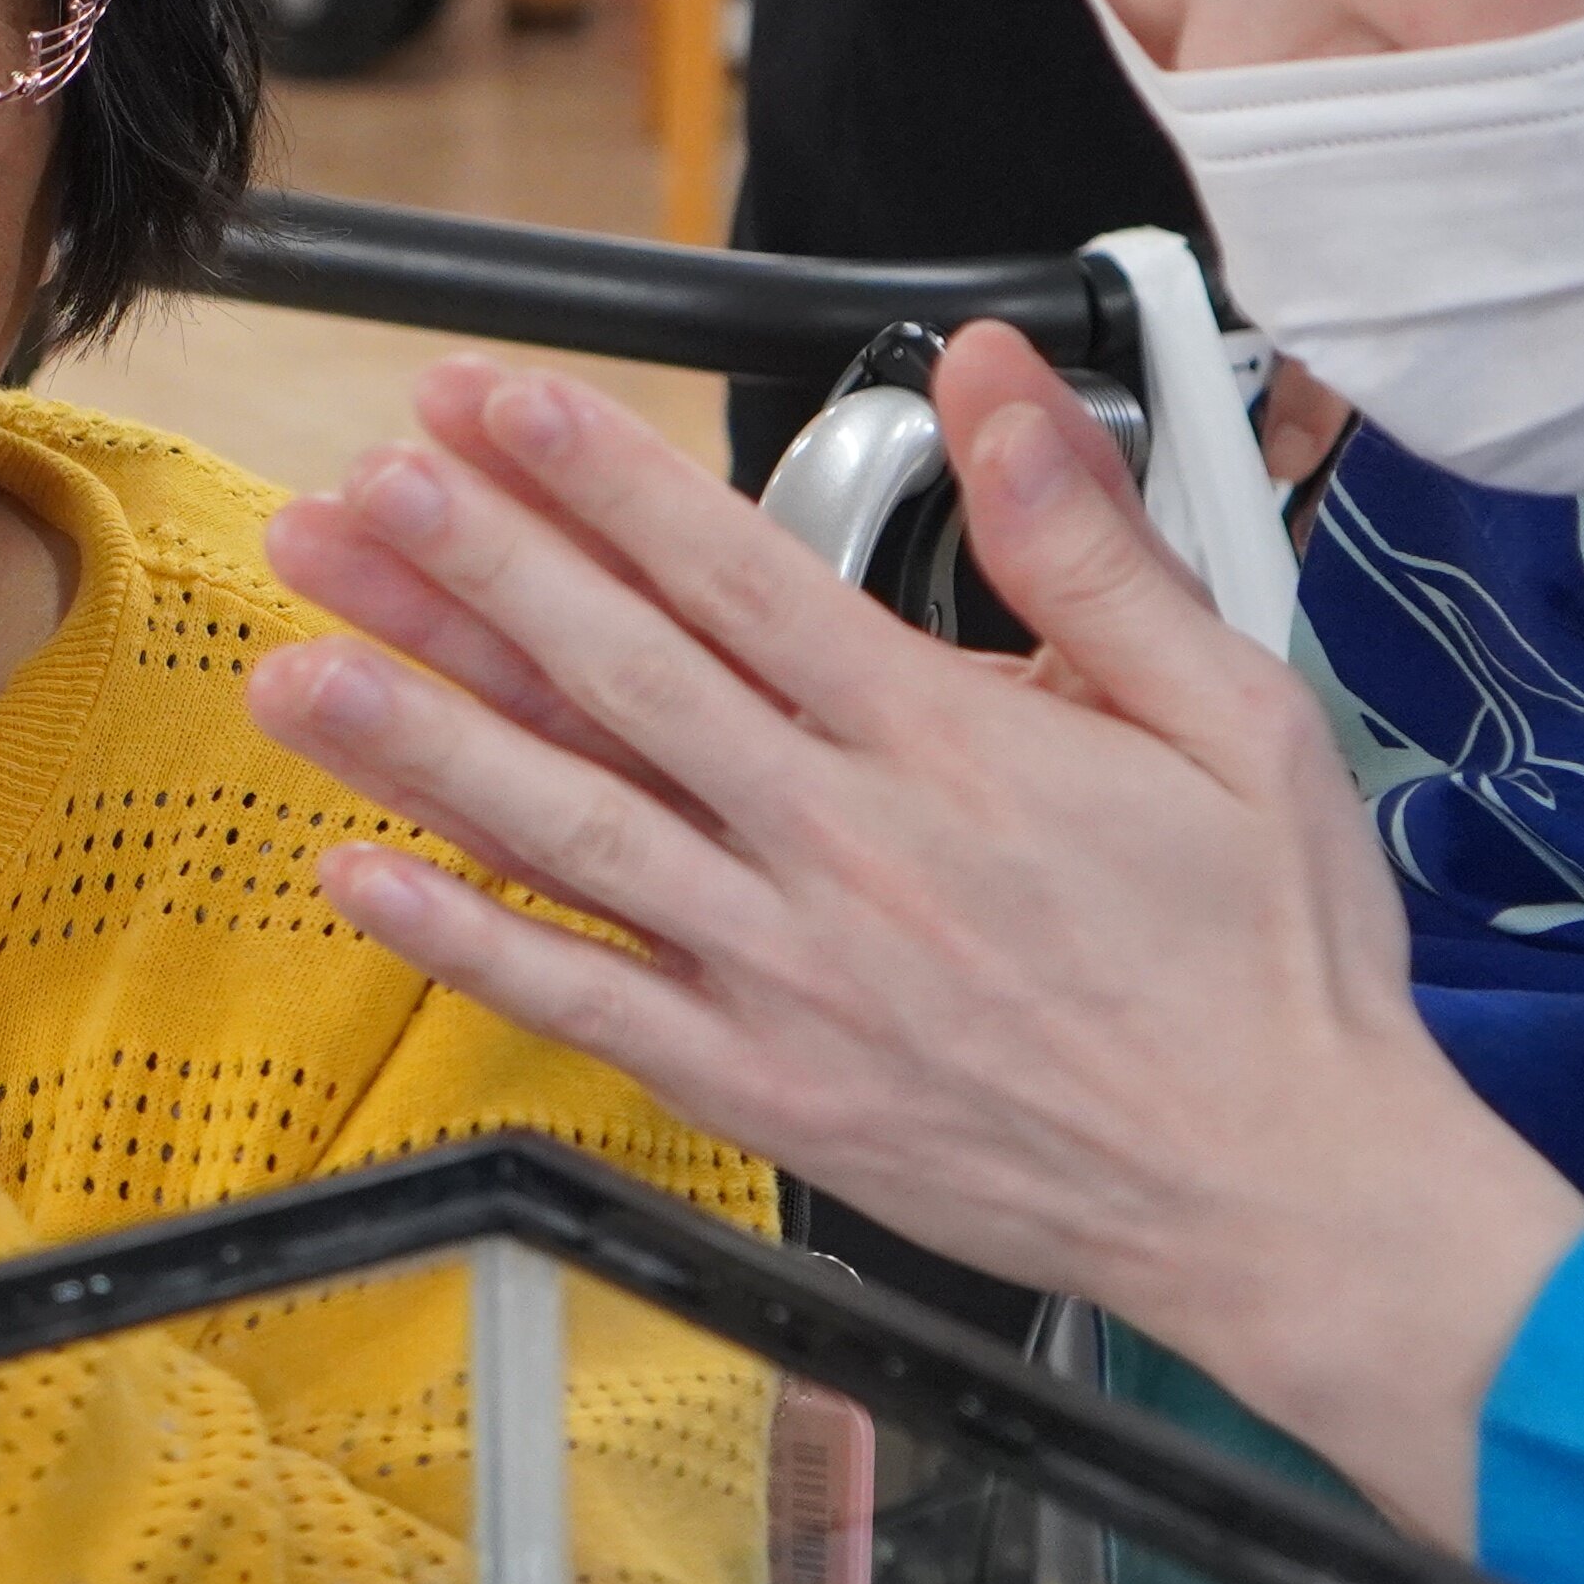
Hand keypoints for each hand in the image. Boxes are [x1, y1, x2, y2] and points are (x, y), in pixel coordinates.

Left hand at [242, 328, 1583, 1545]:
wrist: (1287, 1200)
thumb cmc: (1268, 967)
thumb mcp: (1237, 713)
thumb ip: (1092, 544)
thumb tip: (1004, 383)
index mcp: (951, 748)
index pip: (737, 576)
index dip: (600, 481)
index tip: (497, 408)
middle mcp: (845, 852)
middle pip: (618, 681)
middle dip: (471, 573)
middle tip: (356, 496)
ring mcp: (788, 976)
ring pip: (570, 829)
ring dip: (419, 739)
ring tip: (296, 659)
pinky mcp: (762, 1086)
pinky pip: (583, 1000)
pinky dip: (461, 940)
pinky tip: (357, 873)